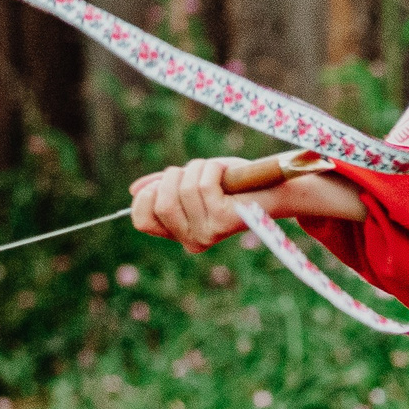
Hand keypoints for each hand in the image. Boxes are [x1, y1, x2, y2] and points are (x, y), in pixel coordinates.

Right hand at [130, 157, 250, 253]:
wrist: (273, 189)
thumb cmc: (233, 183)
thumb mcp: (192, 180)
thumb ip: (164, 186)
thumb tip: (135, 190)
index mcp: (180, 233)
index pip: (142, 220)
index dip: (147, 195)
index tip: (166, 181)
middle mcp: (191, 240)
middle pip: (160, 203)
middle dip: (173, 176)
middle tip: (194, 170)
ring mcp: (207, 234)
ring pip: (184, 190)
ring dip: (198, 168)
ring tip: (216, 171)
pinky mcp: (223, 222)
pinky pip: (203, 185)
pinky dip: (212, 168)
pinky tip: (225, 172)